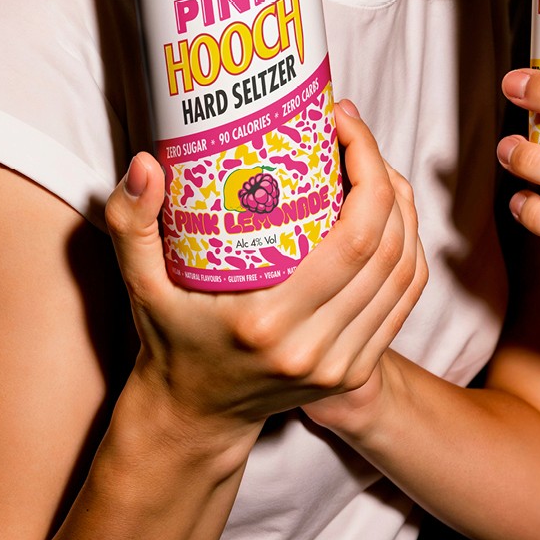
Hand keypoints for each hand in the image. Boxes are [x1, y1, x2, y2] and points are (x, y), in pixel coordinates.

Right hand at [100, 98, 429, 437]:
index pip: (355, 239)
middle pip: (389, 249)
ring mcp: (342, 365)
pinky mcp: (357, 371)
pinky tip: (390, 215)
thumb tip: (145, 163)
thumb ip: (130, 223)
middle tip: (354, 136)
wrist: (195, 416)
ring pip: (405, 274)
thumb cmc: (169, 340)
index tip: (342, 123)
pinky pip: (404, 301)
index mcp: (267, 323)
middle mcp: (314, 349)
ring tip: (374, 167)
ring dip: (404, 211)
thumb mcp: (139, 284)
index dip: (367, 171)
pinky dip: (408, 250)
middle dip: (386, 178)